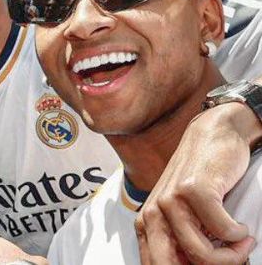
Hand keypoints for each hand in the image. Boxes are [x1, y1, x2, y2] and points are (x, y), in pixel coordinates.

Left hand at [136, 103, 258, 264]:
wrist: (214, 136)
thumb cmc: (202, 179)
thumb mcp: (186, 217)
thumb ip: (182, 243)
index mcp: (146, 225)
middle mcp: (152, 214)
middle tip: (233, 259)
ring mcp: (170, 201)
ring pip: (201, 255)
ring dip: (232, 255)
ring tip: (241, 242)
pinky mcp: (192, 190)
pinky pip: (223, 231)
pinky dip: (238, 234)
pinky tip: (240, 225)